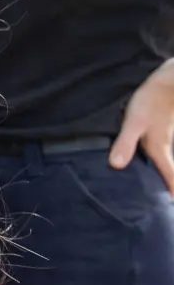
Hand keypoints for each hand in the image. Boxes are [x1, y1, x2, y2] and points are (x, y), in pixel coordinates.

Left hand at [114, 69, 173, 194]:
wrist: (168, 81)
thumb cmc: (150, 101)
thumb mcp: (133, 123)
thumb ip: (125, 144)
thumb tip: (116, 166)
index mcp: (160, 148)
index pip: (169, 174)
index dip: (173, 189)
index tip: (173, 203)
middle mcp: (165, 144)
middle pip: (168, 167)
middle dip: (169, 182)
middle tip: (168, 198)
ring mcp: (165, 134)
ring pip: (165, 156)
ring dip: (163, 168)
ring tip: (157, 180)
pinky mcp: (161, 125)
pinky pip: (160, 144)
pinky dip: (158, 154)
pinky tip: (147, 153)